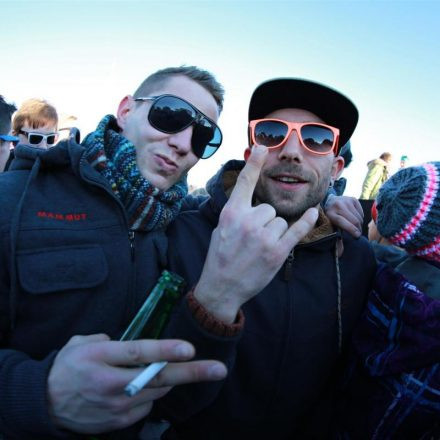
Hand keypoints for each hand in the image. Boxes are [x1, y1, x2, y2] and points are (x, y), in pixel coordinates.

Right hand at [48, 334, 226, 433]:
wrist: (45, 404)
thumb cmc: (67, 367)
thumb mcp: (81, 343)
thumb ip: (109, 340)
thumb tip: (133, 345)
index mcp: (99, 358)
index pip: (137, 353)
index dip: (164, 351)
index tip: (189, 349)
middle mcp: (109, 384)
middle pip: (156, 378)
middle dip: (191, 373)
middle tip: (218, 369)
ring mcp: (115, 407)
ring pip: (156, 392)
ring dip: (171, 380)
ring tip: (180, 368)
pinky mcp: (118, 422)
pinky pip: (146, 406)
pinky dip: (152, 394)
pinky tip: (145, 386)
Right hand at [194, 145, 317, 322]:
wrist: (221, 286)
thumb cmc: (220, 256)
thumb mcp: (221, 228)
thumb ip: (237, 212)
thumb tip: (252, 202)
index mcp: (231, 213)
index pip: (245, 182)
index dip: (254, 163)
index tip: (263, 147)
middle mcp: (248, 221)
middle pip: (269, 208)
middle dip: (264, 220)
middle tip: (251, 238)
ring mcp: (264, 237)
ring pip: (280, 221)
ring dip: (275, 231)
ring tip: (259, 247)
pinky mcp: (277, 252)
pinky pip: (297, 230)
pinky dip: (307, 221)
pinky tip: (314, 213)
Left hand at [325, 194, 363, 236]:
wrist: (330, 201)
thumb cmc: (331, 216)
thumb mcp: (330, 224)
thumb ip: (337, 232)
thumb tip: (343, 247)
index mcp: (330, 213)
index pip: (342, 221)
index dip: (351, 230)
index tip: (357, 236)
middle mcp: (338, 205)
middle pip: (354, 220)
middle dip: (358, 229)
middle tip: (358, 234)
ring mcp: (347, 201)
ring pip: (359, 217)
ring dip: (359, 224)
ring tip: (355, 226)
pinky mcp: (353, 199)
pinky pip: (361, 212)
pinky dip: (360, 218)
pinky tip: (355, 218)